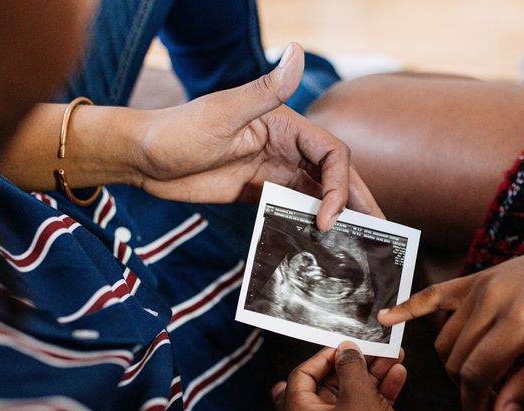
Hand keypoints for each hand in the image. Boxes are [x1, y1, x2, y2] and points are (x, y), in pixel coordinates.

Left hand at [133, 43, 381, 229]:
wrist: (142, 159)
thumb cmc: (178, 131)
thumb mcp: (223, 113)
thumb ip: (264, 90)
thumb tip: (297, 52)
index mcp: (286, 124)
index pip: (331, 154)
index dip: (339, 185)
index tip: (328, 216)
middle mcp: (285, 146)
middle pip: (334, 175)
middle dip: (358, 201)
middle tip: (382, 232)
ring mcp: (273, 170)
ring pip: (318, 194)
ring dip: (339, 216)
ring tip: (360, 243)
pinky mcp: (257, 192)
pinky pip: (293, 208)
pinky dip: (309, 224)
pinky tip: (320, 244)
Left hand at [274, 342, 414, 410]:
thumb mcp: (360, 398)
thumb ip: (350, 367)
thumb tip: (345, 349)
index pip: (301, 375)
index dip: (326, 355)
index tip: (349, 345)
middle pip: (326, 385)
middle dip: (352, 365)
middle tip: (372, 350)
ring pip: (347, 398)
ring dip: (370, 376)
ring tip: (395, 356)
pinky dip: (376, 395)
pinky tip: (398, 375)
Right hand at [378, 224, 523, 410]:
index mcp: (521, 318)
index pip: (478, 373)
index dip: (474, 406)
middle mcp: (493, 299)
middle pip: (458, 359)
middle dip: (467, 392)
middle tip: (490, 410)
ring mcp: (482, 284)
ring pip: (446, 339)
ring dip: (455, 367)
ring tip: (484, 382)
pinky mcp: (479, 277)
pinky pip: (435, 295)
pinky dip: (408, 308)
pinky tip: (385, 319)